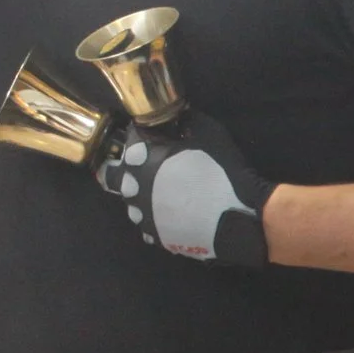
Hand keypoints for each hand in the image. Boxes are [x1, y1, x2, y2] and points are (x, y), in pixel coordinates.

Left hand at [95, 111, 276, 266]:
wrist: (239, 217)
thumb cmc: (222, 171)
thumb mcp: (208, 132)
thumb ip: (187, 121)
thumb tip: (180, 116)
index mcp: (140, 157)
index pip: (130, 139)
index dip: (143, 136)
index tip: (155, 137)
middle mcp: (132, 186)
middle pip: (114, 174)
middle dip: (128, 168)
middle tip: (149, 166)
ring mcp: (142, 215)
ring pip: (129, 203)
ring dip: (140, 196)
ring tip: (163, 194)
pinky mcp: (155, 237)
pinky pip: (147, 225)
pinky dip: (156, 219)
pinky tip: (173, 215)